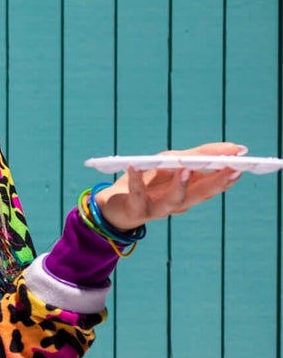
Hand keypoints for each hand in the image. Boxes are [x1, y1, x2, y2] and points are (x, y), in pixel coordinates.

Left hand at [94, 142, 244, 230]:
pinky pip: (136, 194)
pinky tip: (134, 167)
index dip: (227, 178)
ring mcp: (157, 208)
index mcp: (190, 192)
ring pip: (173, 200)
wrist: (115, 203)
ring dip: (181, 185)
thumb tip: (235, 148)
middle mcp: (178, 203)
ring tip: (186, 168)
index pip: (213, 186)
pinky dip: (135, 180)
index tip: (242, 166)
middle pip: (200, 195)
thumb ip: (200, 155)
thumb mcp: (173, 162)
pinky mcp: (135, 209)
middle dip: (216, 182)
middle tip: (230, 169)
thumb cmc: (149, 179)